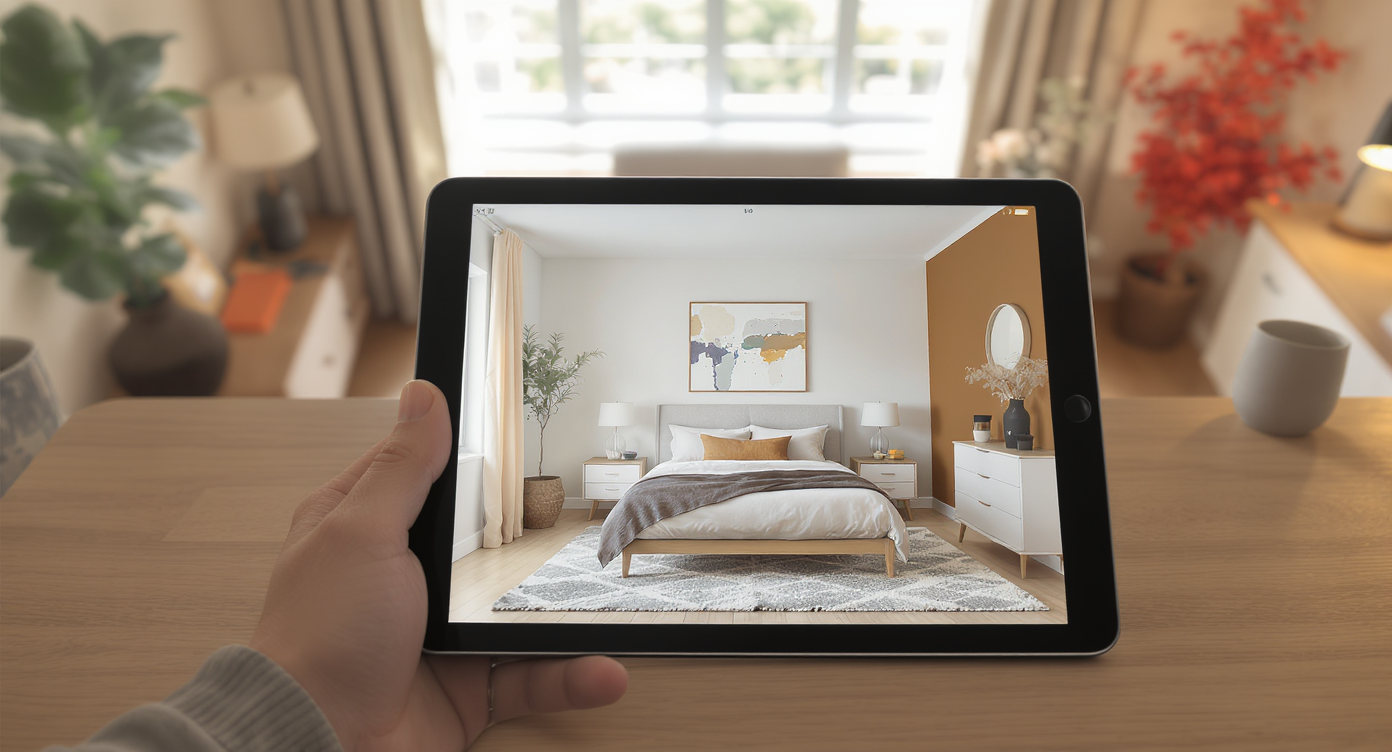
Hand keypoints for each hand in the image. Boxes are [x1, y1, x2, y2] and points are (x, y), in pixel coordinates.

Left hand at [250, 380, 627, 749]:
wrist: (316, 746)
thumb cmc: (319, 639)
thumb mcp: (362, 532)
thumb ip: (402, 468)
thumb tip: (424, 395)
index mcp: (365, 528)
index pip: (424, 471)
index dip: (468, 449)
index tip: (523, 426)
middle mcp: (404, 578)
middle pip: (485, 538)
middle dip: (532, 530)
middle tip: (588, 507)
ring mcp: (439, 634)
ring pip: (518, 608)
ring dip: (565, 610)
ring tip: (610, 596)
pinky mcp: (467, 687)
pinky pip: (530, 676)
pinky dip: (568, 676)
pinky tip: (605, 670)